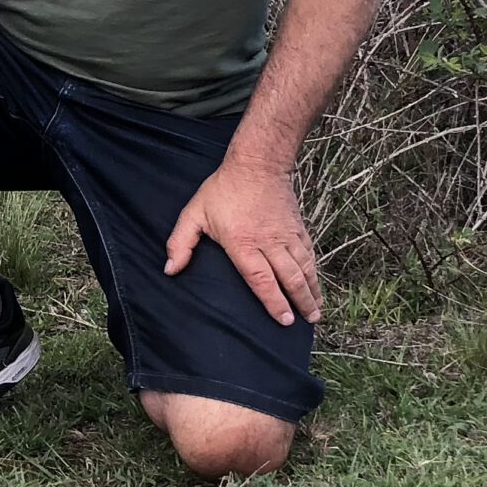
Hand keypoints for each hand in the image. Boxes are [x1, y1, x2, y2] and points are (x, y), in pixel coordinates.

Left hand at [164, 161, 320, 327]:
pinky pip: (309, 254)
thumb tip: (170, 270)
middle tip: (306, 323)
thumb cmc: (223, 189)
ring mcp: (287, 234)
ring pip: (304, 267)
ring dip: (312, 291)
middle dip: (300, 303)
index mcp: (243, 242)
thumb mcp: (194, 213)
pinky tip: (315, 285)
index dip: (274, 301)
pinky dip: (314, 272)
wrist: (257, 163)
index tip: (283, 320)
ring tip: (316, 312)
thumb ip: (181, 243)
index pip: (261, 278)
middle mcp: (269, 241)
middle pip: (289, 277)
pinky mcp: (297, 227)